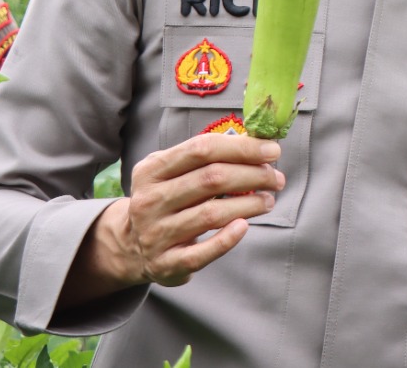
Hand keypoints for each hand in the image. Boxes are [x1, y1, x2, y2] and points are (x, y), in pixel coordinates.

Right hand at [62, 134, 284, 307]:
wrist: (130, 246)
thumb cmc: (166, 198)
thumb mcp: (171, 170)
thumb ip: (206, 155)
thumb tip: (256, 142)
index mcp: (151, 170)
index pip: (202, 148)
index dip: (242, 147)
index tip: (272, 150)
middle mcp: (150, 201)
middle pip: (212, 179)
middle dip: (253, 175)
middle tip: (276, 178)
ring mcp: (156, 234)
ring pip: (211, 214)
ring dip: (249, 204)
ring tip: (268, 200)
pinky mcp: (166, 264)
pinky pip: (202, 253)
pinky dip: (227, 239)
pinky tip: (245, 225)